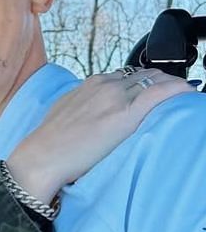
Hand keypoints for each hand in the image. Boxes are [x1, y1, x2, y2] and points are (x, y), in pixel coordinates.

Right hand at [6, 67, 191, 202]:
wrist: (42, 156)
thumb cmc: (50, 142)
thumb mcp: (66, 111)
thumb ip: (85, 104)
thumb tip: (97, 112)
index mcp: (90, 84)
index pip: (128, 75)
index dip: (146, 81)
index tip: (157, 89)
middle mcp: (104, 85)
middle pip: (145, 75)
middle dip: (164, 81)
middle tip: (177, 92)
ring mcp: (116, 98)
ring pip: (156, 81)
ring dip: (174, 85)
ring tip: (186, 93)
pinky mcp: (126, 115)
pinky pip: (160, 93)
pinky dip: (178, 90)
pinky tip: (189, 93)